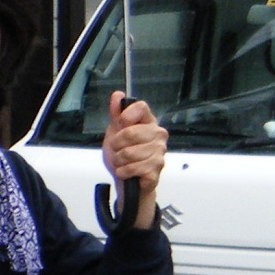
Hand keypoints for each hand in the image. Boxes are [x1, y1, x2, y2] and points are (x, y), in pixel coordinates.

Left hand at [103, 91, 166, 227]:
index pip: (140, 107)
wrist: (126, 179)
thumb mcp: (114, 132)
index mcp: (148, 122)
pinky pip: (133, 168)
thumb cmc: (122, 154)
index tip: (120, 125)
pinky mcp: (157, 169)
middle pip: (130, 133)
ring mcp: (160, 151)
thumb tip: (117, 95)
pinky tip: (127, 172)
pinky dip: (123, 172)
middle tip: (117, 151)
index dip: (125, 117)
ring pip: (128, 153)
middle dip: (115, 145)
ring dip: (118, 161)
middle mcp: (158, 134)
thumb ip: (116, 114)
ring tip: (122, 163)